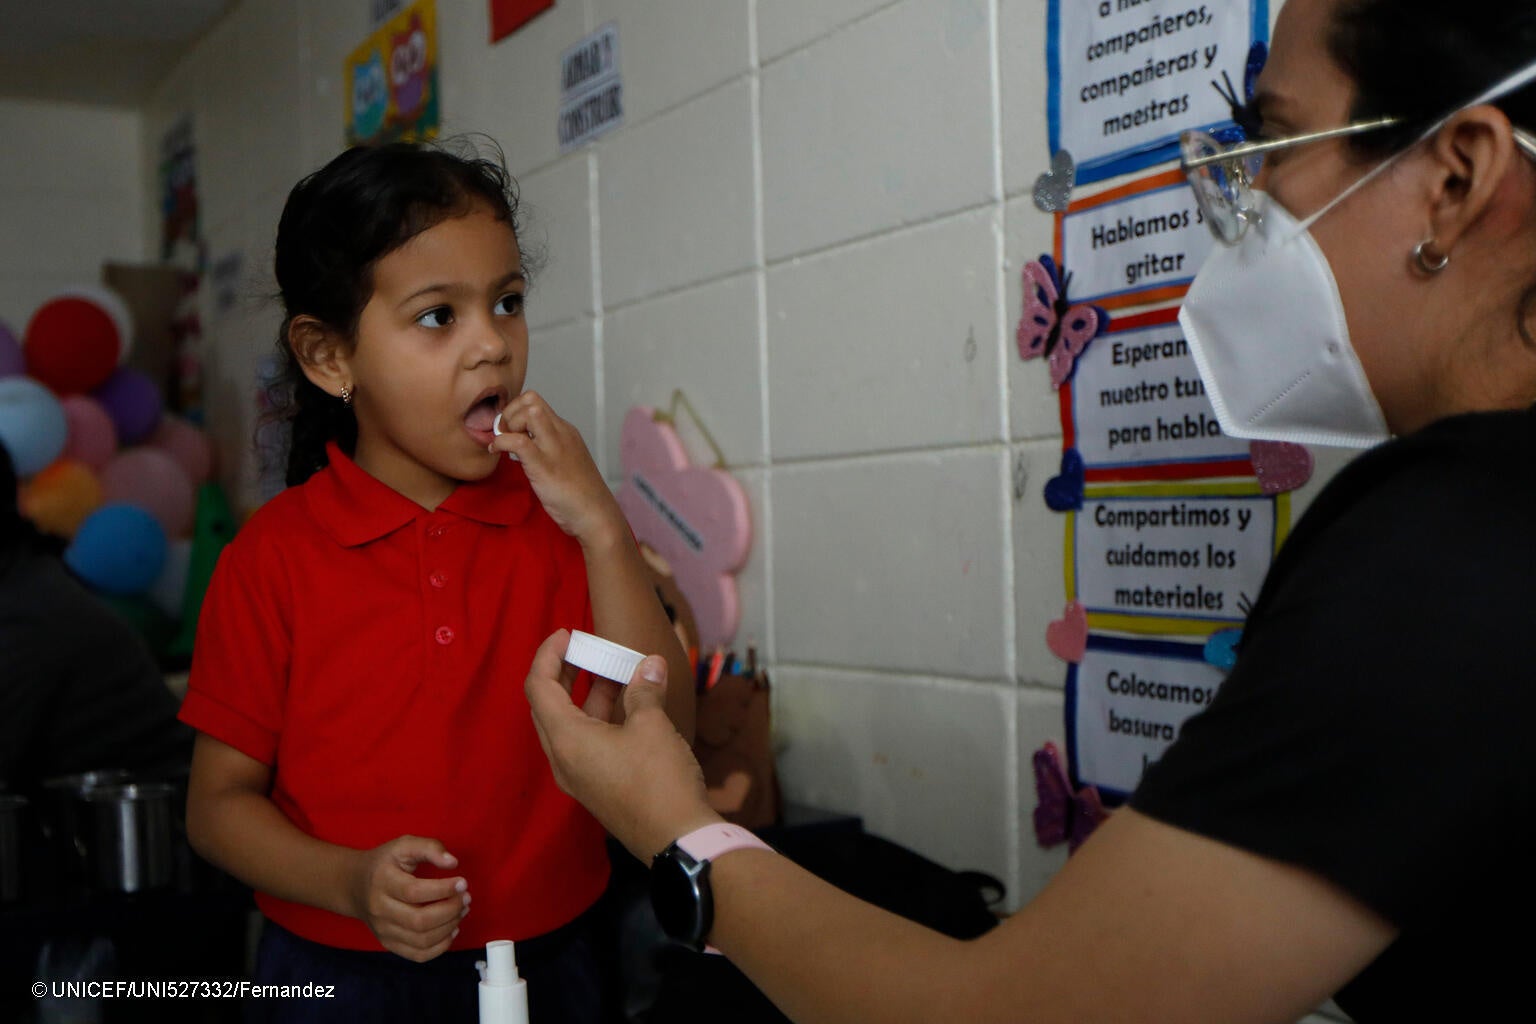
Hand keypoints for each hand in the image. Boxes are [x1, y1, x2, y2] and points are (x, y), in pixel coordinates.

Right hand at [349, 835, 470, 961]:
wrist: (354, 886)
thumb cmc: (385, 863)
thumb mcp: (404, 845)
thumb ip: (430, 847)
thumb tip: (452, 862)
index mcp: (382, 881)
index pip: (414, 892)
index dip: (443, 889)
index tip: (462, 883)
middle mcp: (379, 909)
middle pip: (419, 920)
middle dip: (450, 910)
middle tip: (466, 898)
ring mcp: (383, 930)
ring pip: (421, 940)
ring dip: (449, 927)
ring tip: (462, 910)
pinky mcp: (389, 943)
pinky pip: (418, 955)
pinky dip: (441, 947)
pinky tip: (452, 929)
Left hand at [491, 391, 624, 546]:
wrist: (596, 515)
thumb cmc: (580, 495)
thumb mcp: (566, 462)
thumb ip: (548, 449)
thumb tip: (523, 446)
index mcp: (566, 432)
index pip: (538, 402)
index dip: (517, 410)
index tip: (510, 430)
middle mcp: (561, 434)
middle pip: (532, 398)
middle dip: (510, 411)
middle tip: (504, 433)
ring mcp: (554, 448)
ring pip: (528, 411)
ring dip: (508, 422)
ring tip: (503, 442)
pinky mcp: (544, 466)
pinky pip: (517, 441)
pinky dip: (500, 442)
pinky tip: (496, 452)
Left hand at [525, 629, 720, 860]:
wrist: (678, 840)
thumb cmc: (659, 780)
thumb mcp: (652, 726)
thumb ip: (644, 691)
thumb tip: (649, 665)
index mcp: (566, 740)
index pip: (539, 687)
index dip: (548, 655)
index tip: (568, 634)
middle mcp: (563, 759)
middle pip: (549, 706)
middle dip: (566, 673)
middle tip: (588, 649)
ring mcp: (579, 777)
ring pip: (570, 726)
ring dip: (588, 695)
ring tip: (616, 671)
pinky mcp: (597, 787)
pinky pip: (586, 743)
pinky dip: (600, 718)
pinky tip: (628, 705)